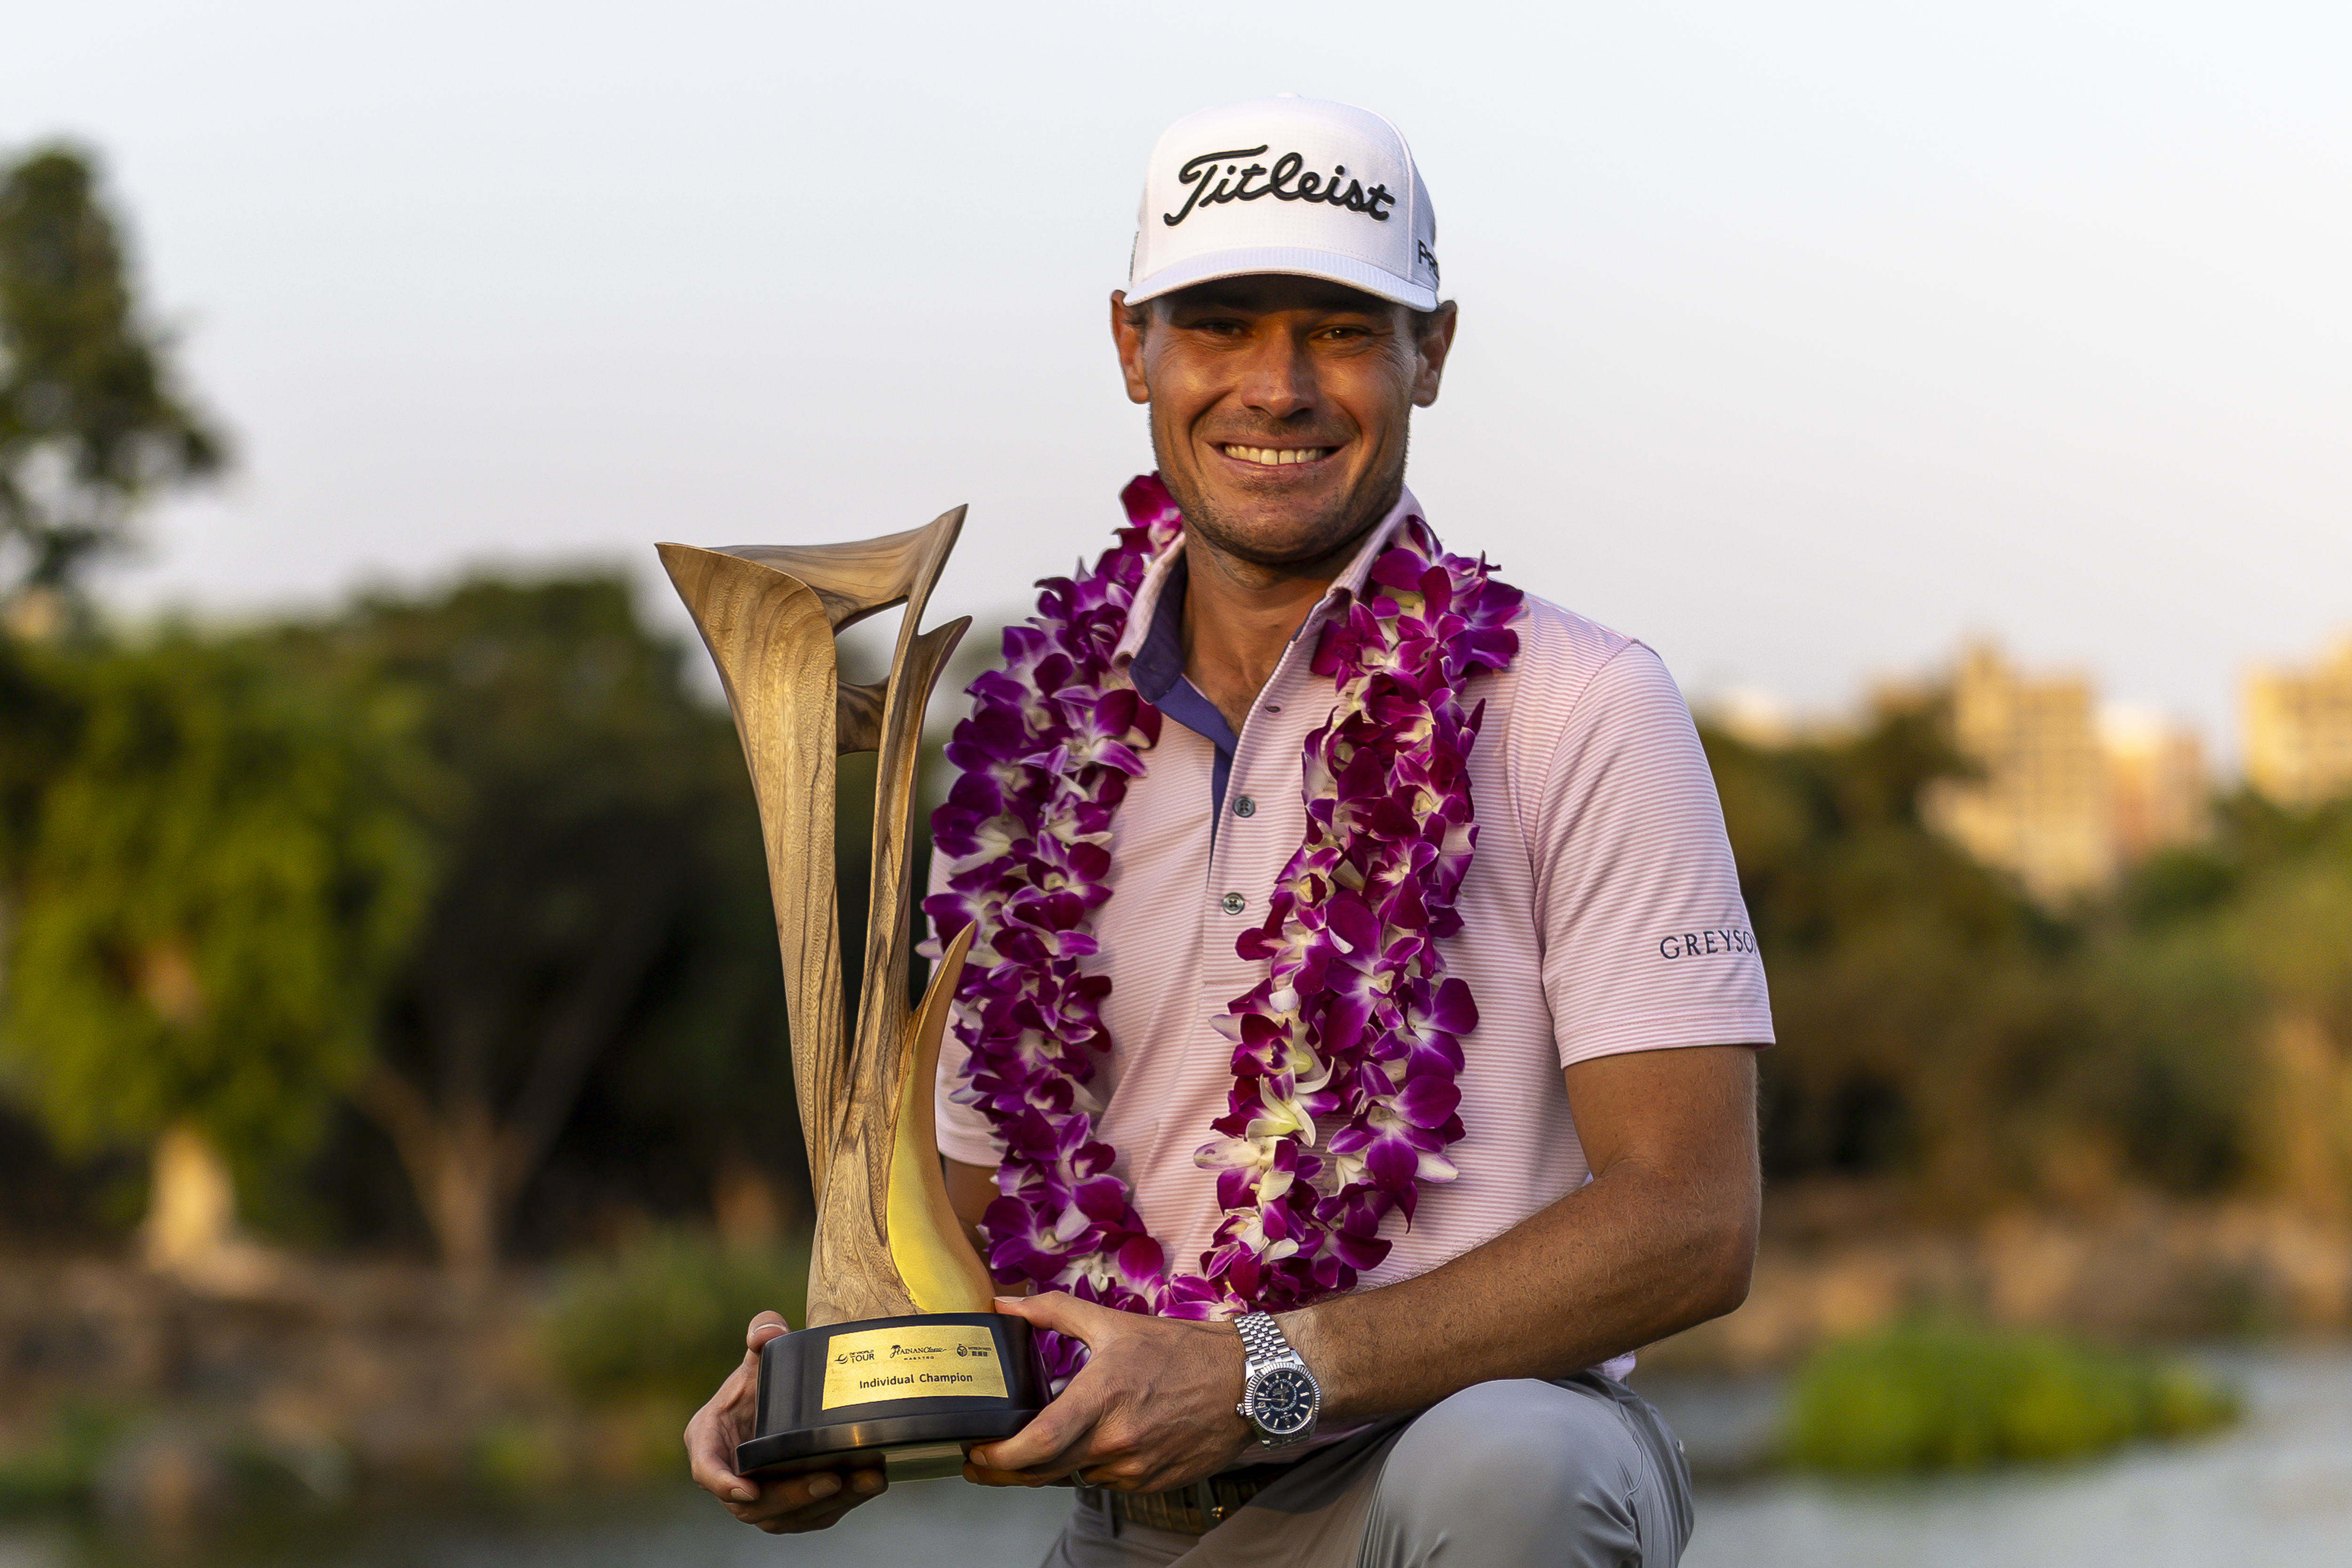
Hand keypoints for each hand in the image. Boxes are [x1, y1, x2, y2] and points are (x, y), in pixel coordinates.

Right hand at [685, 1310, 887, 1532]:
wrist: (777, 1405)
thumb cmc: (759, 1383)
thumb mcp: (756, 1357)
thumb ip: (760, 1335)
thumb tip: (767, 1331)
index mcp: (709, 1439)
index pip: (706, 1468)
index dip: (723, 1482)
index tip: (747, 1489)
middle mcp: (729, 1476)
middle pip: (754, 1504)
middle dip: (792, 1496)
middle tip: (831, 1479)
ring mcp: (757, 1498)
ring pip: (785, 1517)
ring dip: (824, 1504)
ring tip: (863, 1481)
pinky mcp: (787, 1509)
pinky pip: (809, 1517)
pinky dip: (841, 1505)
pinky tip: (869, 1484)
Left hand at [965, 1294, 1253, 1493]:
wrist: (1246, 1381)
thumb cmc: (1182, 1349)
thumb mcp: (1113, 1322)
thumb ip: (1053, 1312)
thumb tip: (1004, 1304)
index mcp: (1103, 1398)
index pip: (1039, 1443)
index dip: (1000, 1457)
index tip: (976, 1452)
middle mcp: (1118, 1440)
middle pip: (1045, 1473)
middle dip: (1005, 1473)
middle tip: (981, 1465)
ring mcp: (1136, 1467)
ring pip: (1075, 1477)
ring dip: (1055, 1465)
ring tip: (1049, 1442)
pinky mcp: (1152, 1482)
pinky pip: (1106, 1483)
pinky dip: (1092, 1467)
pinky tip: (1098, 1443)